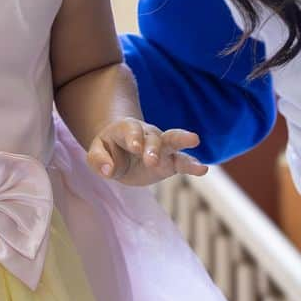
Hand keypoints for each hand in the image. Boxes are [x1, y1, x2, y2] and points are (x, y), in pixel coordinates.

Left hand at [88, 120, 207, 185]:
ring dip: (181, 141)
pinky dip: (192, 165)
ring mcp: (162, 148)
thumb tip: (107, 170)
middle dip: (153, 147)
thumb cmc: (109, 149)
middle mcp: (148, 135)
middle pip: (153, 136)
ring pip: (173, 141)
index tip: (136, 147)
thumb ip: (98, 160)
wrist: (124, 150)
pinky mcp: (170, 162)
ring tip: (194, 140)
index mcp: (127, 129)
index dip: (134, 138)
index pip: (131, 130)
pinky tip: (203, 169)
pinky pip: (183, 162)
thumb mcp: (96, 152)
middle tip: (151, 159)